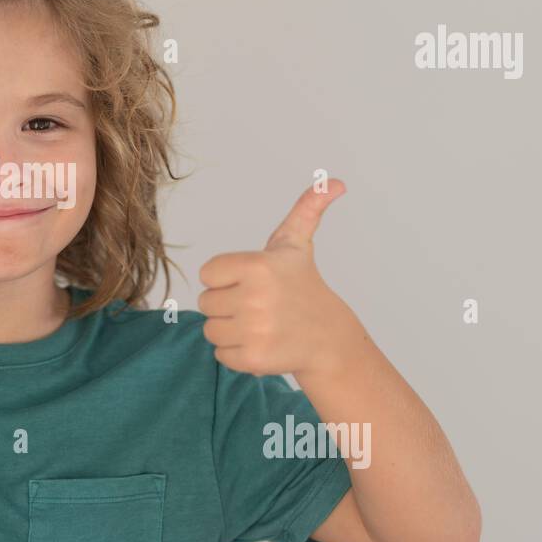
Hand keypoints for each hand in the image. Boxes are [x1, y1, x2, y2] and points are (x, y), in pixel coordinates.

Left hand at [198, 179, 361, 379]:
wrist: (327, 338)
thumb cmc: (302, 286)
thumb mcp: (297, 244)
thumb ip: (306, 208)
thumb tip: (336, 182)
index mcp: (258, 266)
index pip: (207, 274)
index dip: (225, 278)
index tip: (251, 281)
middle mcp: (256, 298)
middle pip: (206, 303)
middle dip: (228, 304)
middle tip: (258, 305)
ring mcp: (255, 330)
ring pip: (211, 329)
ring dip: (230, 329)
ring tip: (260, 323)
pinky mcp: (253, 358)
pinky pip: (219, 354)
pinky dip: (236, 352)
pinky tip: (261, 343)